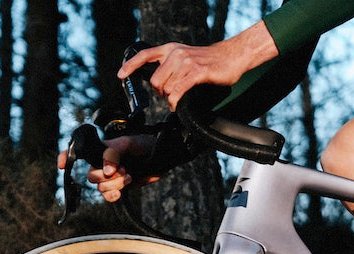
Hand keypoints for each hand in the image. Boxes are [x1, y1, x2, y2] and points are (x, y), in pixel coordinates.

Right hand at [57, 133, 159, 203]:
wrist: (160, 156)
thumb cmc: (144, 144)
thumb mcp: (128, 143)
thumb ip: (113, 153)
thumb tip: (106, 170)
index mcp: (100, 150)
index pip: (78, 152)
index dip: (65, 157)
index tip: (62, 165)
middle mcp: (102, 164)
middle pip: (91, 176)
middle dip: (105, 177)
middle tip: (122, 170)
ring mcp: (110, 177)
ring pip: (100, 188)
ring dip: (114, 185)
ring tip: (128, 176)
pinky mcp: (120, 187)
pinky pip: (108, 197)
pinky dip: (113, 196)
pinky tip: (120, 192)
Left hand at [117, 23, 278, 109]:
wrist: (232, 57)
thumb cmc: (210, 61)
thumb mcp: (186, 58)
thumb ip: (171, 66)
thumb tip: (160, 83)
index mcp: (171, 49)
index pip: (144, 56)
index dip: (130, 66)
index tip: (121, 75)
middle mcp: (176, 53)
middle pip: (155, 80)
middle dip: (161, 92)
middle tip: (172, 95)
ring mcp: (186, 62)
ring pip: (166, 88)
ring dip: (171, 98)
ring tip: (180, 97)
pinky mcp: (196, 72)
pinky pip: (178, 91)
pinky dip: (176, 101)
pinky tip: (178, 103)